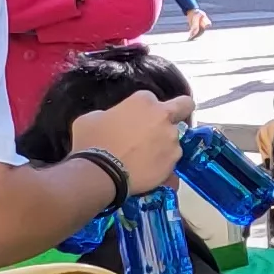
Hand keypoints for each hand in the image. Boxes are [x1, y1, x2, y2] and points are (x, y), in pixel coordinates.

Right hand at [72, 94, 192, 193]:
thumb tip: (115, 120)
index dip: (142, 109)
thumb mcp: (92, 119)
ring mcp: (172, 140)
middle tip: (163, 125)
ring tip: (145, 157)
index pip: (150, 99)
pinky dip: (163, 163)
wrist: (100, 173)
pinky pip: (171, 160)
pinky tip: (149, 170)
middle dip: (179, 112)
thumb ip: (110, 114)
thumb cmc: (91, 141)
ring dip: (164, 144)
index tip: (134, 119)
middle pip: (182, 108)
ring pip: (174, 138)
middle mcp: (164, 117)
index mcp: (144, 101)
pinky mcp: (174, 161)